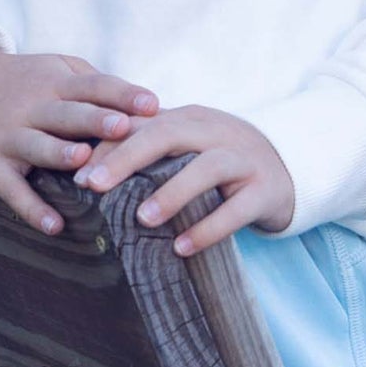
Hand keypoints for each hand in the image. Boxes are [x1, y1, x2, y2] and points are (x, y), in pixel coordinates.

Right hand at [0, 36, 158, 238]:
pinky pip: (11, 188)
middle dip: (95, 120)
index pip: (94, 85)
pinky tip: (55, 226)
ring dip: (60, 154)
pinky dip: (31, 208)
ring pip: (38, 145)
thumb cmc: (24, 80)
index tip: (153, 104)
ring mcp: (8, 133)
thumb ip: (94, 83)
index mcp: (54, 80)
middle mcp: (32, 105)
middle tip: (124, 127)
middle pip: (68, 113)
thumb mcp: (54, 67)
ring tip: (84, 162)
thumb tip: (149, 107)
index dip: (122, 94)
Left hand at [71, 103, 295, 254]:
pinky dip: (209, 228)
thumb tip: (89, 169)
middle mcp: (214, 131)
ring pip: (205, 167)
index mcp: (188, 118)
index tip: (76, 170)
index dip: (109, 143)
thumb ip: (149, 149)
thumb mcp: (188, 145)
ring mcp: (242, 158)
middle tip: (94, 185)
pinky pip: (236, 209)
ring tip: (141, 219)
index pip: (143, 123)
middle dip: (127, 157)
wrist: (289, 164)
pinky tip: (183, 248)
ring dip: (171, 192)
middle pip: (167, 133)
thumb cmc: (221, 158)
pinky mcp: (264, 189)